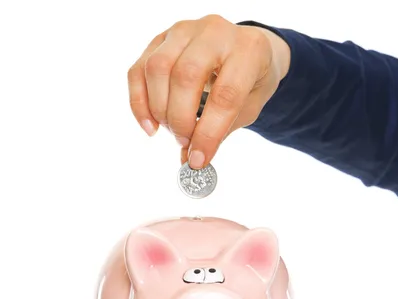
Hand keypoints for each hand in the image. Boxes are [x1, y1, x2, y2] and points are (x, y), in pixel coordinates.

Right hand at [127, 15, 290, 168]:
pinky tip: (151, 126)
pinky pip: (139, 70)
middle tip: (185, 142)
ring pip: (158, 69)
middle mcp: (215, 32)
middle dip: (181, 119)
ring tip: (174, 132)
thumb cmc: (249, 82)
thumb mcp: (248, 108)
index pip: (225, 95)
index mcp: (248, 51)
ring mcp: (184, 30)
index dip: (209, 132)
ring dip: (160, 110)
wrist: (245, 50)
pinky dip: (139, 103)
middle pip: (185, 76)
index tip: (199, 159)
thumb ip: (221, 132)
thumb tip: (190, 160)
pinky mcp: (160, 38)